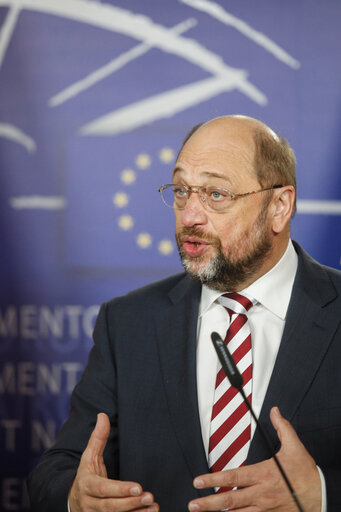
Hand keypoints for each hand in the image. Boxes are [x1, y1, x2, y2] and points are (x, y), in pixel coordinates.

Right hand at [69, 413, 158, 511]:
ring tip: (153, 506)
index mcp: (87, 485)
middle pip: (111, 506)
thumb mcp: (89, 457)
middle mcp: (90, 504)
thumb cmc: (86, 476)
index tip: (138, 487)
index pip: (103, 489)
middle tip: (149, 496)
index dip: (120, 489)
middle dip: (131, 503)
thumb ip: (97, 438)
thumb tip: (102, 415)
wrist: (72, 501)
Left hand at [188, 407, 320, 510]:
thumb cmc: (306, 474)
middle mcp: (261, 494)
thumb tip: (274, 411)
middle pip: (230, 501)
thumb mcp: (295, 447)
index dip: (214, 480)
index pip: (233, 478)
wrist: (322, 496)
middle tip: (192, 504)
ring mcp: (265, 509)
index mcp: (264, 474)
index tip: (198, 482)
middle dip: (209, 503)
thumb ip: (283, 428)